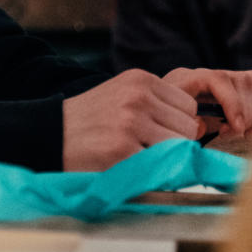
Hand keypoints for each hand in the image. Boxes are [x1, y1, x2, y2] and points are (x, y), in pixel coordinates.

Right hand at [62, 69, 208, 170]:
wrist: (49, 134)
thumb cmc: (90, 120)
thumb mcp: (122, 95)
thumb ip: (157, 103)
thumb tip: (203, 126)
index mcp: (141, 80)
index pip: (188, 106)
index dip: (176, 124)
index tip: (157, 133)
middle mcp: (139, 96)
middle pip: (189, 126)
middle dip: (173, 142)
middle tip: (145, 148)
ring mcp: (131, 122)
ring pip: (179, 147)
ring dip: (164, 158)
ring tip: (136, 155)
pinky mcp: (122, 149)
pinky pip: (159, 166)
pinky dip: (150, 172)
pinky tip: (127, 165)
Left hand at [162, 67, 251, 140]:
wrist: (185, 104)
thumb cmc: (178, 112)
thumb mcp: (174, 116)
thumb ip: (184, 122)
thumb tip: (200, 125)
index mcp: (200, 76)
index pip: (221, 80)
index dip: (233, 105)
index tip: (237, 129)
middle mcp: (225, 74)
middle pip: (247, 90)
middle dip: (243, 121)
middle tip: (228, 135)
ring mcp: (243, 81)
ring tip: (241, 137)